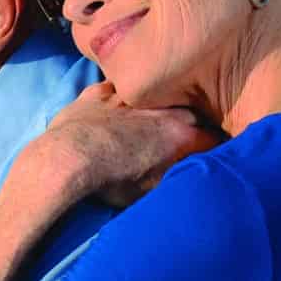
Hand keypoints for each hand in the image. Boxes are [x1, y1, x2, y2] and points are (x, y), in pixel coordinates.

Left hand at [35, 82, 222, 206]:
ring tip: (146, 125)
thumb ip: (176, 176)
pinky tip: (114, 111)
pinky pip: (117, 89)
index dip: (212, 148)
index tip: (207, 154)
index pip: (212, 139)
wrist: (67, 159)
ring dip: (156, 107)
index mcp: (180, 135)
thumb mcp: (152, 191)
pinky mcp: (100, 92)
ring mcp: (130, 97)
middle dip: (190, 125)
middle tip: (179, 140)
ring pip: (155, 95)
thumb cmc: (110, 181)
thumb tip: (187, 173)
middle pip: (189, 112)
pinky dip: (120, 100)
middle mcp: (163, 109)